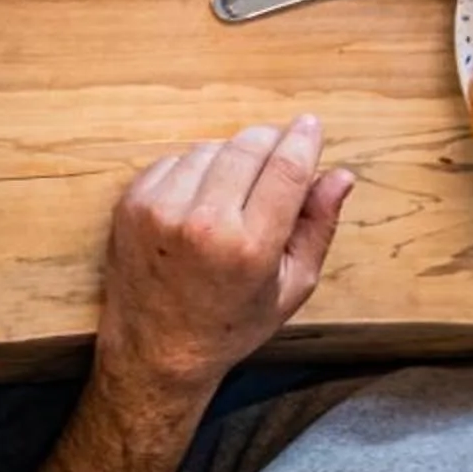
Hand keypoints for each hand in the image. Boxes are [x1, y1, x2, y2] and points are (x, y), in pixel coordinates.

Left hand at [96, 118, 351, 402]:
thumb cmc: (233, 322)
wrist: (156, 346)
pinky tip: (201, 199)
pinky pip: (175, 160)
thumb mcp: (291, 287)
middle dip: (270, 141)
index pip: (284, 170)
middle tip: (280, 150)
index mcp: (249, 247)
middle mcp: (202, 222)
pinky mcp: (132, 202)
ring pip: (210, 149)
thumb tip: (340, 174)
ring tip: (237, 191)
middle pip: (247, 148)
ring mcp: (160, 208)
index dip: (302, 140)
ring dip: (231, 157)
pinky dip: (195, 169)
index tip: (311, 125)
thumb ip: (318, 226)